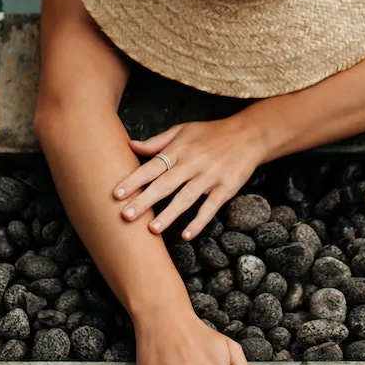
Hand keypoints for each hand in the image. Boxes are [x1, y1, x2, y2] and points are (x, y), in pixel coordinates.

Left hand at [114, 116, 263, 238]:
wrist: (248, 135)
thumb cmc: (211, 133)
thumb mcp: (183, 130)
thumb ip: (157, 142)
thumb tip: (130, 145)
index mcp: (179, 149)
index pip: (152, 166)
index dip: (134, 180)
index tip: (116, 194)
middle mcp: (193, 163)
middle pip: (165, 184)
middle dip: (144, 200)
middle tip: (125, 216)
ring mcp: (210, 176)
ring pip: (186, 198)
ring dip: (169, 214)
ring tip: (152, 230)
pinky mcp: (226, 188)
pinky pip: (210, 207)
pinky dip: (199, 221)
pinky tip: (186, 235)